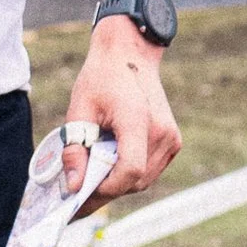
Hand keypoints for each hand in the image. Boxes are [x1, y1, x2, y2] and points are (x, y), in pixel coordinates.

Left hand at [61, 26, 180, 199]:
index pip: (130, 171)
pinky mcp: (173, 142)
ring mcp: (171, 138)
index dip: (106, 187)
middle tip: (77, 190)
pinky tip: (110, 163)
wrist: (130, 55)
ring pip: (144, 180)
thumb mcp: (79, 110)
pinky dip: (130, 174)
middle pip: (135, 180)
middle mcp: (162, 132)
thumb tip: (73, 187)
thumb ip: (75, 150)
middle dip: (106, 189)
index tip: (81, 189)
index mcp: (138, 120)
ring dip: (118, 183)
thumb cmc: (102, 78)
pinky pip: (150, 170)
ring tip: (91, 175)